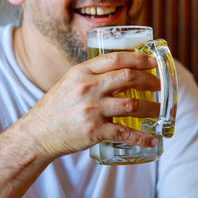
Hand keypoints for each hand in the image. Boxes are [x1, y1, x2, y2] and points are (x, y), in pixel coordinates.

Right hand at [25, 52, 160, 159]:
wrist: (39, 133)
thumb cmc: (57, 106)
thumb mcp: (70, 81)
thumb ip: (93, 74)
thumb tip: (121, 69)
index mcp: (81, 72)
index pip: (116, 59)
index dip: (138, 59)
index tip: (152, 62)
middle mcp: (87, 88)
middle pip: (128, 78)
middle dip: (149, 81)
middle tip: (158, 86)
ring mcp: (91, 110)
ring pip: (132, 105)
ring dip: (151, 108)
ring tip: (158, 110)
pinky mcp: (94, 131)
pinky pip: (124, 133)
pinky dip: (142, 137)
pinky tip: (152, 138)